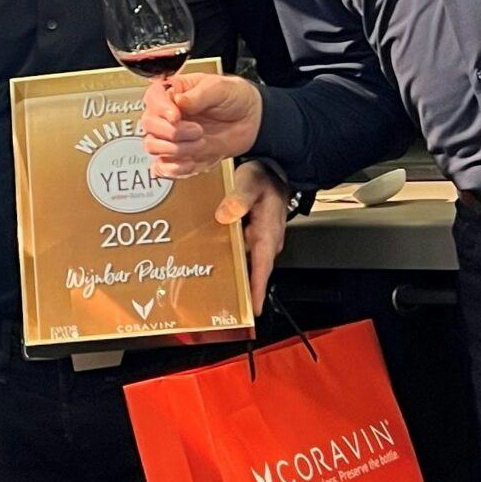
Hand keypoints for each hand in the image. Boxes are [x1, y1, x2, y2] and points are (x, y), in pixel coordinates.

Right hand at [142, 74, 263, 180]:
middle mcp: (168, 115)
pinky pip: (162, 167)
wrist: (252, 120)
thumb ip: (199, 94)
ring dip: (175, 149)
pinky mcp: (179, 156)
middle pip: (149, 124)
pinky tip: (190, 163)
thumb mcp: (220, 87)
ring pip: (153, 146)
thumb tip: (179, 101)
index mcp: (174, 92)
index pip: (152, 98)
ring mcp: (172, 137)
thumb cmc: (235, 97)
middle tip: (198, 131)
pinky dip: (173, 168)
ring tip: (200, 143)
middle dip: (172, 131)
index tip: (176, 116)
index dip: (160, 108)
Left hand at [216, 161, 290, 307]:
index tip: (253, 310)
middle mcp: (265, 242)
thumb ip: (239, 198)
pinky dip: (228, 261)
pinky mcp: (250, 238)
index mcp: (267, 233)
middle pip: (251, 272)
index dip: (257, 290)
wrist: (270, 171)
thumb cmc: (261, 178)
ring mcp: (258, 242)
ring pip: (244, 265)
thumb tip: (226, 215)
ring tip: (210, 291)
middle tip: (221, 307)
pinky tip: (211, 264)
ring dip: (231, 277)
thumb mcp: (249, 183)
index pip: (263, 267)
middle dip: (239, 291)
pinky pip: (240, 254)